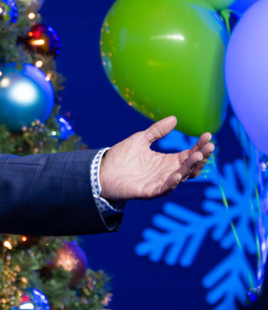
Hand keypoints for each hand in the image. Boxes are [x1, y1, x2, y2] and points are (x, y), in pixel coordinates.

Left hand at [99, 116, 214, 201]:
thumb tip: (174, 118)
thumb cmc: (121, 157)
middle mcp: (167, 173)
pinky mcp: (149, 191)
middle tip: (209, 145)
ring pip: (181, 177)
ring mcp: (159, 183)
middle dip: (201, 156)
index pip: (190, 154)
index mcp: (168, 161)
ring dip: (191, 167)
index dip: (200, 145)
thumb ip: (156, 131)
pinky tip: (178, 175)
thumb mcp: (140, 140)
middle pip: (190, 166)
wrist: (100, 171)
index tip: (208, 134)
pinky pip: (164, 189)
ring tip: (198, 155)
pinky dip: (172, 183)